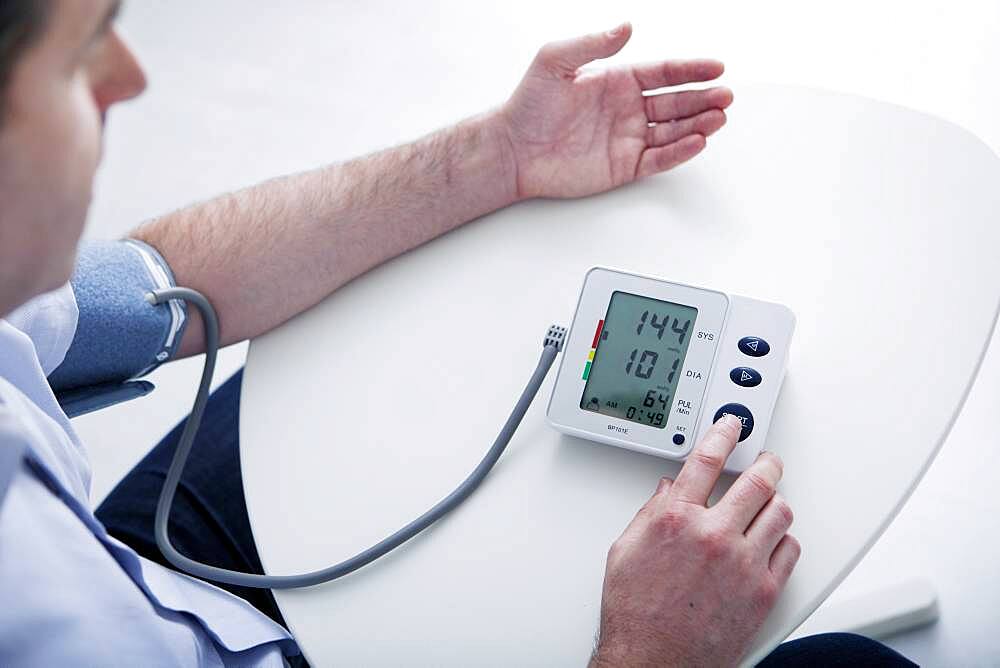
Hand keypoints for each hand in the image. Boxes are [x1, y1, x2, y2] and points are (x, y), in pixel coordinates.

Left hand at [498, 22, 731, 199]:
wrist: (512, 149)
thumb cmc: (527, 104)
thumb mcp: (555, 60)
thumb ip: (593, 42)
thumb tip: (626, 25)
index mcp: (618, 80)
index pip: (664, 72)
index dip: (691, 69)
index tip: (716, 67)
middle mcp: (627, 109)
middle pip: (677, 102)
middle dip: (703, 98)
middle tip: (726, 95)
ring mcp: (628, 138)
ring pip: (674, 131)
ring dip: (699, 124)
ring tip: (719, 117)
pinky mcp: (623, 167)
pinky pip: (658, 159)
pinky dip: (679, 152)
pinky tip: (697, 141)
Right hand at [591, 415, 799, 666]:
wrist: (654, 661)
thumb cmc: (636, 613)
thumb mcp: (625, 551)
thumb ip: (649, 514)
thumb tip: (668, 492)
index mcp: (675, 519)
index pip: (706, 459)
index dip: (723, 434)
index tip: (732, 425)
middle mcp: (713, 535)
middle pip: (757, 479)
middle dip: (766, 462)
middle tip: (766, 460)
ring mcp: (743, 563)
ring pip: (780, 511)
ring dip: (775, 501)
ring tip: (768, 502)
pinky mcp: (763, 591)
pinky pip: (790, 550)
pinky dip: (783, 539)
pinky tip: (771, 540)